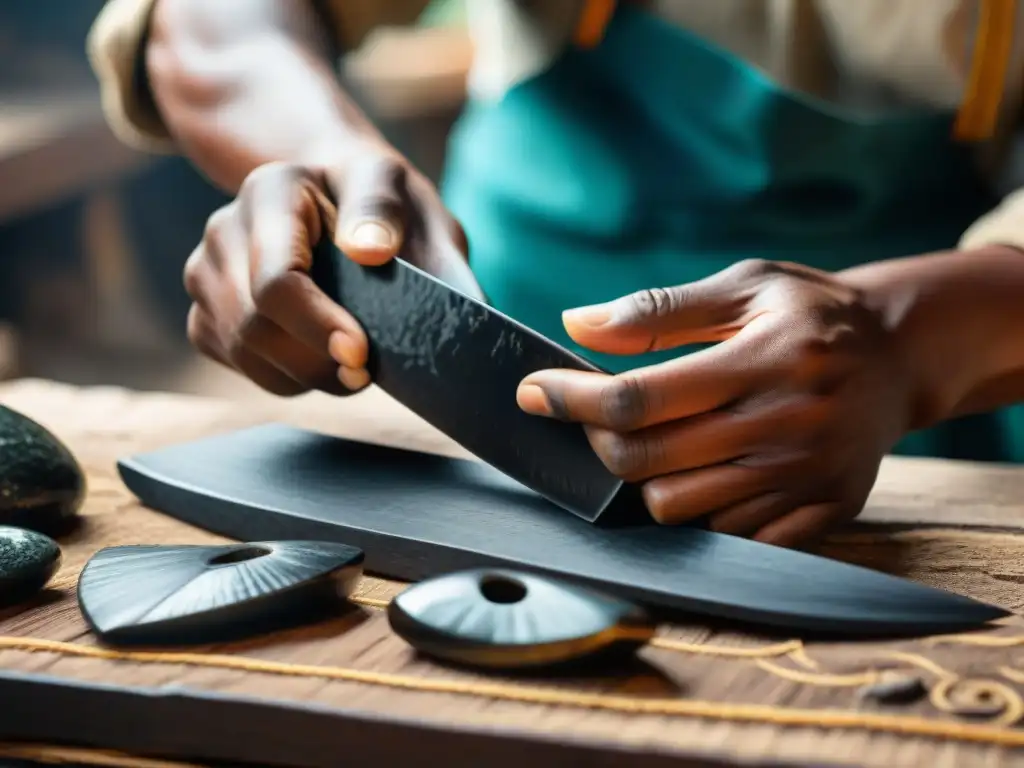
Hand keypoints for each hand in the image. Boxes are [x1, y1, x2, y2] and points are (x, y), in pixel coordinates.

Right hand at [183, 143, 481, 395]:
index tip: (360, 354)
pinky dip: (282, 374)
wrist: (337, 194)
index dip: (317, 326)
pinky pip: (237, 362)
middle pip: (254, 326)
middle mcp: (225, 230)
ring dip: (302, 374)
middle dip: (315, 362)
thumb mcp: (391, 183)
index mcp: (270, 191)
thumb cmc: (374, 196)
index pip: (277, 279)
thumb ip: (384, 209)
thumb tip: (369, 250)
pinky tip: (318, 357)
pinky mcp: (205, 310)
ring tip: (351, 366)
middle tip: (366, 374)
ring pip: (244, 351)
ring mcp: (205, 272)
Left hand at [517, 259, 912, 548]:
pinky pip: (726, 537)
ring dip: (646, 477)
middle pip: (646, 463)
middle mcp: (786, 425)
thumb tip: (575, 324)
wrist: (901, 357)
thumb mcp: (746, 286)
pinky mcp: (822, 511)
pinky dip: (698, 509)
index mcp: (764, 359)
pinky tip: (703, 471)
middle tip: (595, 414)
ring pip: (676, 509)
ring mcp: (805, 477)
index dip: (571, 399)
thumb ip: (660, 309)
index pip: (640, 398)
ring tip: (660, 440)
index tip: (532, 391)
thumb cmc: (811, 313)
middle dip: (598, 440)